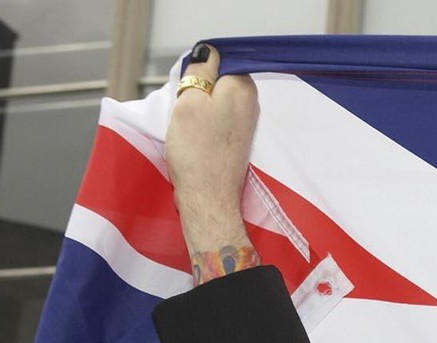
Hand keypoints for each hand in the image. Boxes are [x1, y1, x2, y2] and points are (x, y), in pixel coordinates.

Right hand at [166, 43, 259, 271]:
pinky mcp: (237, 139)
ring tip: (190, 124)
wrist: (207, 197)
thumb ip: (200, 70)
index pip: (220, 59)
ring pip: (215, 100)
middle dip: (198, 88)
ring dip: (199, 106)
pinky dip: (204, 122)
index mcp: (243, 87)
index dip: (198, 70)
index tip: (188, 87)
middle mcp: (251, 103)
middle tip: (185, 107)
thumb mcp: (190, 100)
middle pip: (218, 80)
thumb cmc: (197, 151)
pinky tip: (195, 134)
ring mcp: (246, 123)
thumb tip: (208, 51)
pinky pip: (217, 118)